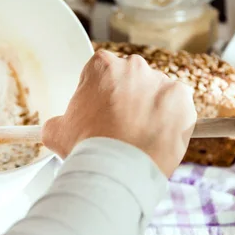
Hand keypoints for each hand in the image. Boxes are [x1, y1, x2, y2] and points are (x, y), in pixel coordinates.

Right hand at [42, 49, 196, 176]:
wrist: (117, 169)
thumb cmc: (87, 148)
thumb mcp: (57, 132)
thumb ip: (57, 122)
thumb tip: (52, 128)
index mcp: (101, 66)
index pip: (102, 75)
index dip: (100, 96)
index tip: (101, 114)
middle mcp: (133, 66)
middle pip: (131, 81)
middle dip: (127, 100)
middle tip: (120, 127)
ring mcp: (160, 81)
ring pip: (156, 93)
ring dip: (150, 110)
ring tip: (139, 137)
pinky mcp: (182, 99)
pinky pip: (179, 107)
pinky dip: (172, 120)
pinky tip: (158, 138)